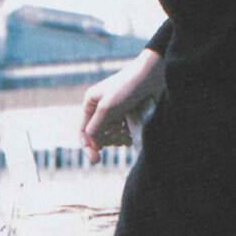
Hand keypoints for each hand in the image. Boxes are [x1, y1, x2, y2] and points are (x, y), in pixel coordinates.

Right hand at [80, 47, 165, 164]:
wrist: (151, 75)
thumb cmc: (127, 88)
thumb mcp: (107, 108)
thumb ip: (96, 128)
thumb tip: (93, 146)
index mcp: (91, 104)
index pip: (84, 132)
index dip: (88, 147)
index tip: (96, 160)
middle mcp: (101, 109)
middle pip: (99, 136)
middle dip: (109, 139)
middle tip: (120, 135)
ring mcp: (115, 113)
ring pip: (112, 136)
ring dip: (119, 138)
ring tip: (128, 133)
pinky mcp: (128, 115)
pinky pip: (123, 132)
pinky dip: (127, 136)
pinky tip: (132, 133)